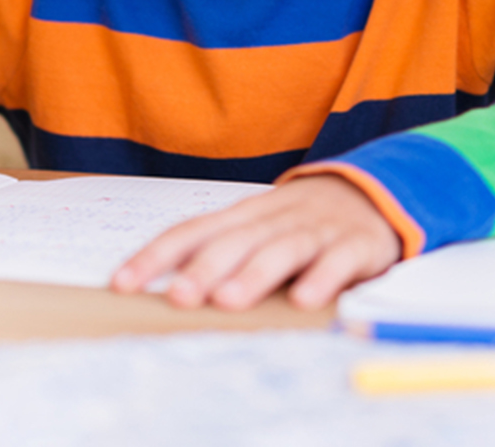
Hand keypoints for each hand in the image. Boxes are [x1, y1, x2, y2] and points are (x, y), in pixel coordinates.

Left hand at [109, 174, 402, 310]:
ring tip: (228, 301)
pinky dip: (322, 279)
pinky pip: (337, 261)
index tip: (123, 284)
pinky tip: (305, 301)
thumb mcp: (256, 229)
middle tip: (179, 296)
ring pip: (281, 249)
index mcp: (242, 216)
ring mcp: (315, 230)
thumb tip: (161, 289)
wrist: (371, 193)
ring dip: (253, 274)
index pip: (191, 231)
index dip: (156, 256)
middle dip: (204, 268)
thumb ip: (217, 252)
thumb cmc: (297, 223)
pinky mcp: (355, 245)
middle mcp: (273, 219)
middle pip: (234, 240)